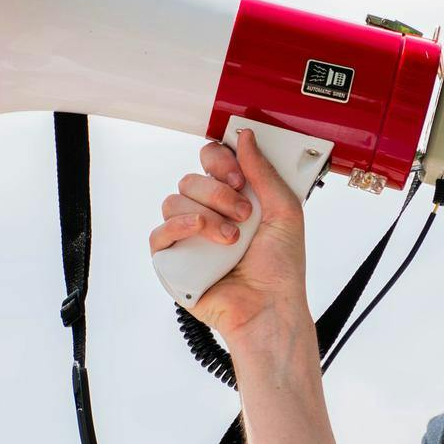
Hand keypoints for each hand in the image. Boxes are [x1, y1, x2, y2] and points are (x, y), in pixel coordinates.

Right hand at [148, 127, 310, 346]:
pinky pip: (159, 233)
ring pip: (174, 200)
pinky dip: (178, 227)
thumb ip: (263, 171)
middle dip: (218, 192)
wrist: (270, 308)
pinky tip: (199, 233)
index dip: (221, 162)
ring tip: (231, 239)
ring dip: (206, 214)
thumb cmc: (281, 268)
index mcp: (233, 197)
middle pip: (191, 178)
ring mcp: (189, 237)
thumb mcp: (285, 211)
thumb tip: (244, 136)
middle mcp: (208, 213)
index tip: (240, 178)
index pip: (210, 161)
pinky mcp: (173, 260)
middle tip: (244, 215)